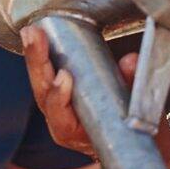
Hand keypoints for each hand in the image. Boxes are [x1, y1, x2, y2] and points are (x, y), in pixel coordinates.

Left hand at [20, 26, 137, 157]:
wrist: (129, 136)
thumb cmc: (132, 130)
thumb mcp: (138, 112)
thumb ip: (132, 87)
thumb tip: (131, 61)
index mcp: (78, 136)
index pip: (62, 120)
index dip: (60, 99)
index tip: (65, 76)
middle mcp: (62, 122)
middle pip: (43, 94)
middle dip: (38, 63)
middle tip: (35, 37)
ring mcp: (56, 108)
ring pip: (40, 83)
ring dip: (35, 56)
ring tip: (32, 32)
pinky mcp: (56, 93)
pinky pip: (43, 75)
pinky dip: (40, 55)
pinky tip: (35, 34)